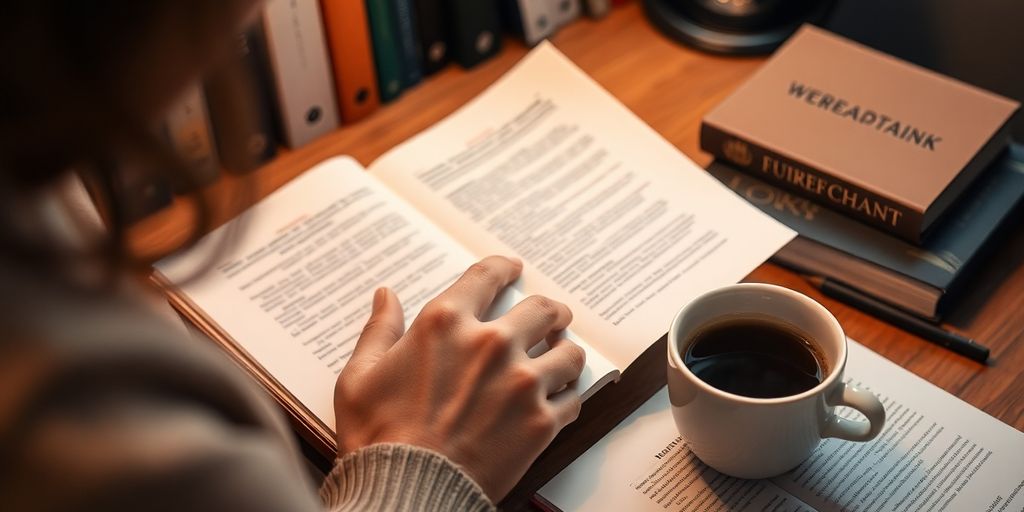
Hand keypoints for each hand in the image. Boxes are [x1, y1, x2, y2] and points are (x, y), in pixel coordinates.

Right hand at [334, 256, 585, 499]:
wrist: (407, 491)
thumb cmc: (379, 437)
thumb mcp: (360, 376)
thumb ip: (379, 330)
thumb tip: (385, 296)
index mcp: (445, 324)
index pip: (488, 276)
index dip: (505, 268)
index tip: (513, 269)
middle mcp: (491, 344)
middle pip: (542, 309)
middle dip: (550, 310)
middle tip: (553, 316)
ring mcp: (522, 382)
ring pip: (568, 352)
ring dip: (565, 352)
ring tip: (562, 357)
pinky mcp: (542, 421)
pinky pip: (573, 399)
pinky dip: (569, 398)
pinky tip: (561, 399)